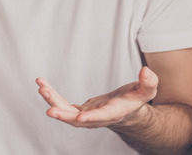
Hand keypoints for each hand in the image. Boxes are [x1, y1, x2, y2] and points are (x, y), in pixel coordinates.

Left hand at [36, 66, 157, 128]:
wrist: (127, 111)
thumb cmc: (136, 99)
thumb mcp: (147, 90)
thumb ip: (149, 83)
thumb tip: (146, 71)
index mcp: (114, 113)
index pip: (102, 117)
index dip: (91, 118)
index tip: (81, 118)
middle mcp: (97, 118)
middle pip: (77, 120)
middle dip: (63, 114)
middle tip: (49, 109)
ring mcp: (86, 116)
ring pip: (66, 112)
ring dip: (53, 101)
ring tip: (42, 88)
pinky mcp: (79, 111)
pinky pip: (62, 105)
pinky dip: (52, 96)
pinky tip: (42, 85)